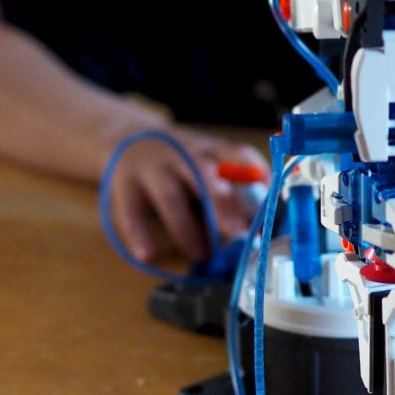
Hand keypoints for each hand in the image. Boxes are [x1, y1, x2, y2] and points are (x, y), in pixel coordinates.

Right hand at [105, 125, 269, 263]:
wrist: (128, 139)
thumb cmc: (183, 164)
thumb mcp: (210, 165)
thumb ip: (233, 192)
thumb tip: (260, 232)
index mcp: (212, 149)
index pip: (238, 155)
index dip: (256, 177)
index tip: (269, 203)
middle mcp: (183, 153)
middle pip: (203, 172)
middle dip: (221, 202)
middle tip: (237, 231)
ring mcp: (152, 167)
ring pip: (169, 194)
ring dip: (185, 228)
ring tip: (200, 255)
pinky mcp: (125, 184)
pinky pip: (130, 210)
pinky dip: (139, 233)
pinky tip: (148, 255)